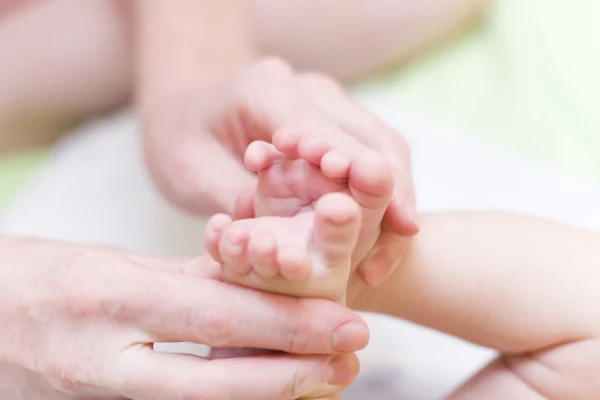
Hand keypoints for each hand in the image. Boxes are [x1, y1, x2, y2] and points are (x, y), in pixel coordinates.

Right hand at [0, 237, 367, 398]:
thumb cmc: (40, 278)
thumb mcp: (115, 262)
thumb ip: (189, 276)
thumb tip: (259, 280)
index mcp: (110, 295)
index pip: (219, 312)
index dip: (291, 323)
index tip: (349, 323)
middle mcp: (102, 358)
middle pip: (216, 374)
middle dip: (293, 373)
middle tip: (352, 361)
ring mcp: (96, 399)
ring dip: (268, 398)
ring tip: (323, 382)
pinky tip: (265, 395)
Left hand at [139, 57, 417, 285]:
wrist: (186, 108)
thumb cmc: (180, 137)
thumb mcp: (189, 172)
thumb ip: (236, 198)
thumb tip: (283, 234)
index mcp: (267, 90)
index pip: (328, 133)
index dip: (359, 175)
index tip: (392, 217)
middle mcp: (308, 90)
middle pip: (373, 136)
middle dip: (392, 190)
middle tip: (401, 238)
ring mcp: (327, 105)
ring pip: (382, 146)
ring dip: (393, 196)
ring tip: (384, 253)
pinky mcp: (334, 125)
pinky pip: (370, 157)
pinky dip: (378, 196)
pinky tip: (377, 233)